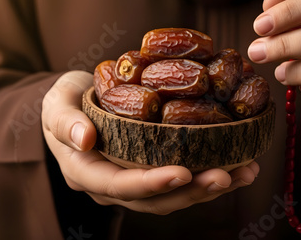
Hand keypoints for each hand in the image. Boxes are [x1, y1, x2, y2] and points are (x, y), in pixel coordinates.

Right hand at [41, 70, 258, 214]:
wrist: (75, 105)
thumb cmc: (65, 102)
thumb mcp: (55, 104)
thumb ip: (64, 121)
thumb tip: (85, 139)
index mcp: (87, 172)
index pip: (120, 185)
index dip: (152, 183)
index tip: (184, 172)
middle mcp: (113, 184)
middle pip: (155, 200)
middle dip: (192, 191)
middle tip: (226, 176)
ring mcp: (135, 181)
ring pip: (174, 196)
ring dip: (210, 188)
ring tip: (244, 172)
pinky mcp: (152, 170)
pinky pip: (182, 180)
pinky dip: (210, 174)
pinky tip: (239, 165)